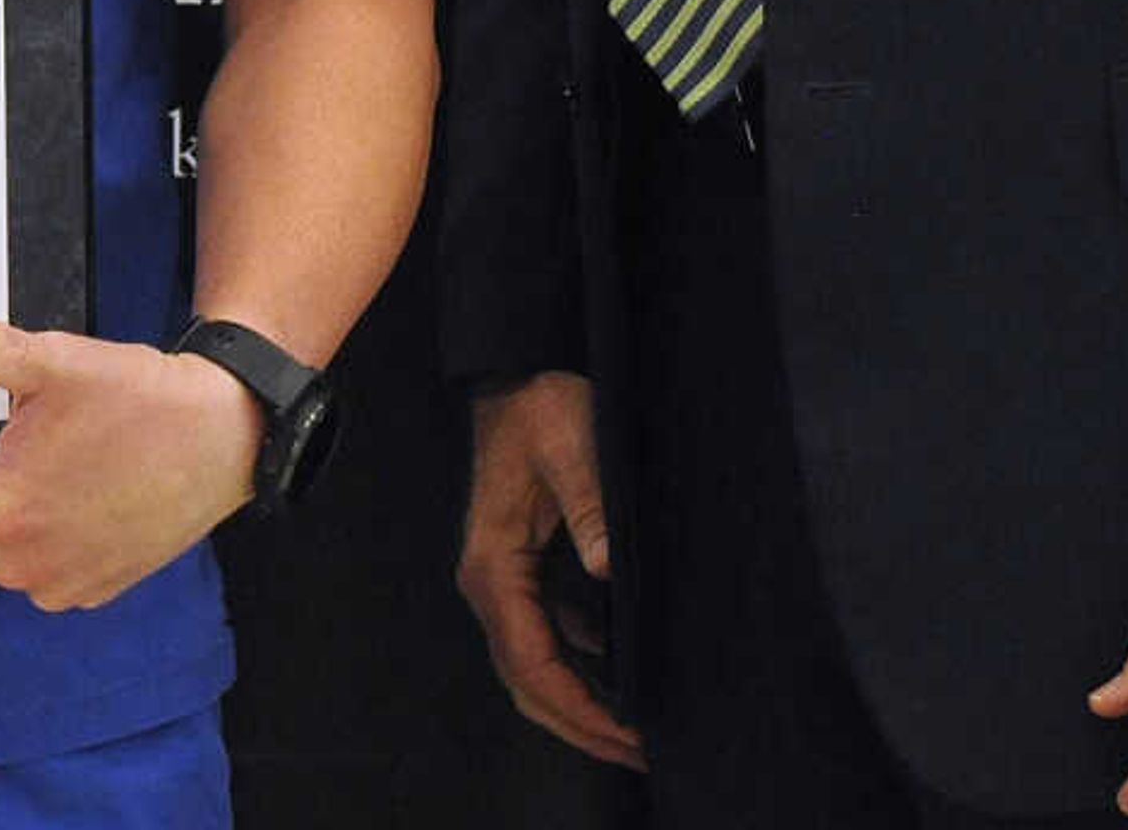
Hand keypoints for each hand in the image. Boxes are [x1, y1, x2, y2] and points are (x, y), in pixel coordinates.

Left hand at [0, 303, 252, 610]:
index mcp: (0, 505)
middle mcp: (21, 558)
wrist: (224, 441)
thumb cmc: (141, 400)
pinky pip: (26, 576)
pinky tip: (49, 502)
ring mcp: (58, 581)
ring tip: (8, 474)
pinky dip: (19, 546)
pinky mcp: (91, 588)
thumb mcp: (59, 362)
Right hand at [457, 371, 640, 769]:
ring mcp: (501, 580)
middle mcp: (489, 582)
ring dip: (576, 702)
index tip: (625, 733)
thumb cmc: (541, 407)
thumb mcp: (572, 444)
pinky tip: (618, 671)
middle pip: (525, 681)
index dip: (577, 706)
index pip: (529, 660)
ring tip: (633, 726)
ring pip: (531, 666)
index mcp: (494, 565)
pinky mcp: (520, 572)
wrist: (516, 376)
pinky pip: (543, 638)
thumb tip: (609, 569)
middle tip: (639, 750)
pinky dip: (575, 668)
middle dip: (578, 724)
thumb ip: (589, 505)